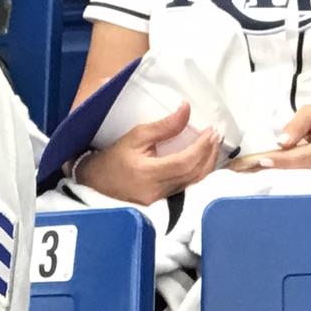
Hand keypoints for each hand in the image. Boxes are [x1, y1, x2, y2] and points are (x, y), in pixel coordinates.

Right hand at [74, 101, 222, 204]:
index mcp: (148, 173)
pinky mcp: (163, 201)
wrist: (95, 182)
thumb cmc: (113, 158)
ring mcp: (161, 199)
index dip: (202, 147)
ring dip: (207, 163)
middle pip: (194, 174)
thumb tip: (186, 110)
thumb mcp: (135, 136)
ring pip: (193, 182)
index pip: (185, 161)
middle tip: (216, 135)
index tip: (211, 130)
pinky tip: (203, 159)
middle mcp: (157, 190)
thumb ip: (164, 126)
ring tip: (213, 145)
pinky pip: (187, 186)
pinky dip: (198, 172)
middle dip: (209, 154)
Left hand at [251, 103, 310, 172]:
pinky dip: (286, 177)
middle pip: (301, 171)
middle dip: (275, 171)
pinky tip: (268, 175)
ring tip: (252, 172)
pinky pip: (305, 180)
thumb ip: (298, 124)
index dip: (284, 161)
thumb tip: (281, 142)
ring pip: (302, 178)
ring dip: (278, 176)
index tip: (263, 161)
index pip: (305, 156)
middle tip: (248, 170)